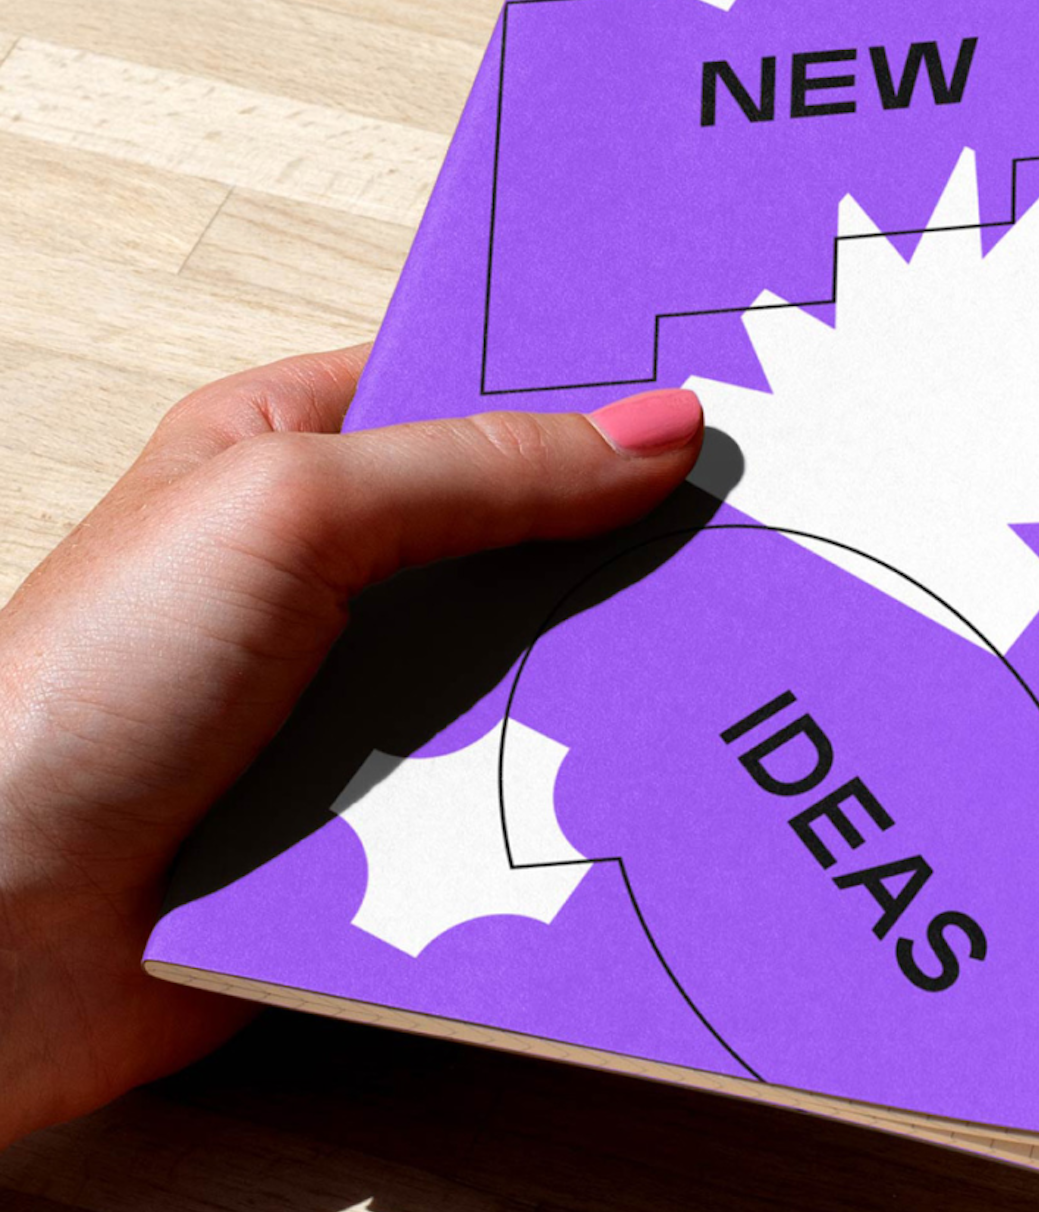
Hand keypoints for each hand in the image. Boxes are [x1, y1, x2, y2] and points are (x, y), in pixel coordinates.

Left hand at [0, 347, 706, 1145]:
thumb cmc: (83, 693)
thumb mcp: (288, 515)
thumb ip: (481, 466)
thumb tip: (662, 424)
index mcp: (284, 454)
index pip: (473, 389)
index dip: (591, 390)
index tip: (728, 396)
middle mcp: (330, 572)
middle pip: (531, 533)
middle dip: (638, 543)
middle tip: (782, 529)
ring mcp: (360, 701)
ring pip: (542, 667)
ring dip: (622, 676)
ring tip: (763, 655)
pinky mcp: (387, 822)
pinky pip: (522, 788)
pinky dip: (585, 788)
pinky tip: (679, 774)